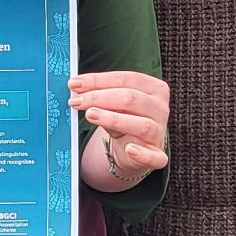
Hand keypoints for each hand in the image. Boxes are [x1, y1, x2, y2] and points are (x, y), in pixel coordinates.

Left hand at [68, 71, 168, 185]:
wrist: (135, 148)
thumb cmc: (125, 118)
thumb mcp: (114, 104)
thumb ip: (101, 95)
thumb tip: (77, 88)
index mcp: (154, 88)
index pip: (125, 79)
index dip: (98, 80)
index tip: (75, 83)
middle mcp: (160, 108)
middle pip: (130, 98)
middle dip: (99, 98)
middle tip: (76, 101)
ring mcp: (160, 132)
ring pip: (141, 124)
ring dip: (113, 119)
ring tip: (90, 115)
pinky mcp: (158, 156)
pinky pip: (154, 157)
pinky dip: (142, 154)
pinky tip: (129, 149)